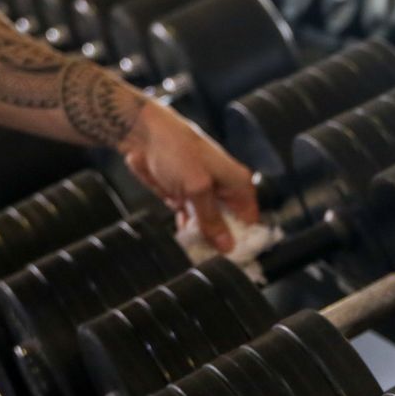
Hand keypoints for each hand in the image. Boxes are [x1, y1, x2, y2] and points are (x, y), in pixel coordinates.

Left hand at [119, 102, 257, 252]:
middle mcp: (224, 189)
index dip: (244, 239)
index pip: (250, 219)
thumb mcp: (197, 188)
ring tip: (196, 252)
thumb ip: (211, 218)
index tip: (235, 259)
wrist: (143, 136)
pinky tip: (184, 240)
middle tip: (210, 257)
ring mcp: (204, 194)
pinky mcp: (185, 196)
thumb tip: (228, 244)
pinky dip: (188, 230)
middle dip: (221, 242)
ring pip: (209, 225)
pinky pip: (191, 220)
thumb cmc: (175, 150)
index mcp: (237, 183)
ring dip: (202, 238)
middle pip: (230, 225)